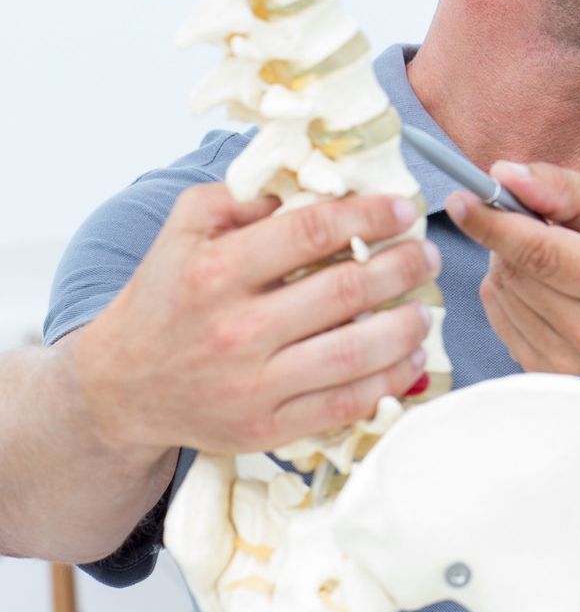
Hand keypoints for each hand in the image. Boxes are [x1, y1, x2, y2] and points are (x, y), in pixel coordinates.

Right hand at [70, 188, 439, 455]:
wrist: (121, 388)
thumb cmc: (165, 298)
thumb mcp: (184, 230)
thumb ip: (243, 197)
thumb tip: (312, 183)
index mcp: (215, 273)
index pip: (311, 233)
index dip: (369, 216)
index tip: (403, 209)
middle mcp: (235, 330)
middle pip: (345, 291)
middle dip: (402, 267)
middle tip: (427, 254)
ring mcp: (252, 385)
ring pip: (355, 353)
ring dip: (406, 326)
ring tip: (424, 307)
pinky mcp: (266, 428)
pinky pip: (345, 405)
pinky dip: (390, 380)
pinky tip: (410, 357)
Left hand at [447, 162, 579, 378]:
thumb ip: (562, 188)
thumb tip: (502, 175)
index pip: (540, 253)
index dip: (494, 225)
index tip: (460, 199)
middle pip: (514, 271)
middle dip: (509, 236)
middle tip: (535, 223)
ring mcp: (569, 360)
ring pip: (500, 291)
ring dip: (509, 263)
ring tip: (550, 259)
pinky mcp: (546, 371)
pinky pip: (497, 314)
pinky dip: (508, 290)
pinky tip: (543, 286)